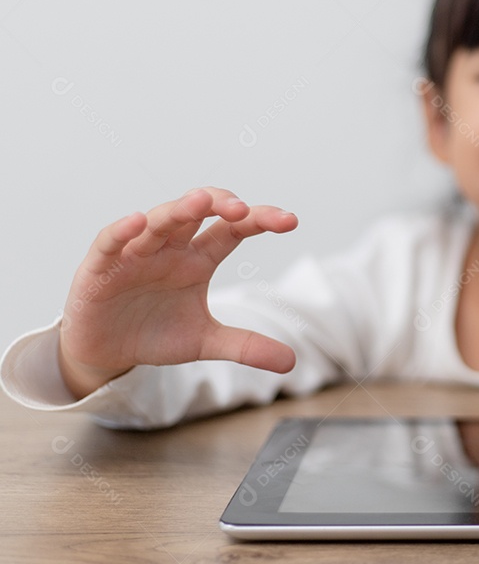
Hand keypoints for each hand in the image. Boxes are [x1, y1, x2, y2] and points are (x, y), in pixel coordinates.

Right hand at [58, 187, 298, 398]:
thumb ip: (246, 346)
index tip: (290, 221)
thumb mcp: (205, 342)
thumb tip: (292, 363)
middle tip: (242, 210)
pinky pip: (109, 242)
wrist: (108, 353)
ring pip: (158, 222)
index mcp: (199, 258)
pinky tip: (136, 222)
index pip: (233, 229)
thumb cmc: (157, 334)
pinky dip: (121, 232)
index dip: (259, 220)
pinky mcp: (100, 268)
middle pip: (197, 213)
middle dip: (219, 205)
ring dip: (178, 210)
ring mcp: (136, 254)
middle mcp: (170, 248)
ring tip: (201, 201)